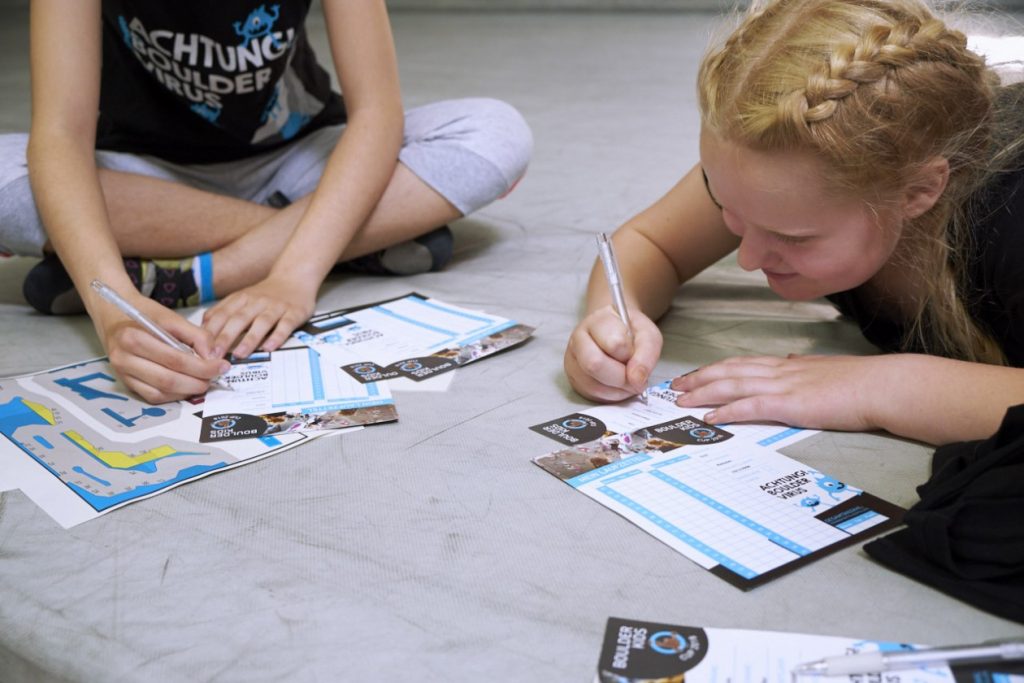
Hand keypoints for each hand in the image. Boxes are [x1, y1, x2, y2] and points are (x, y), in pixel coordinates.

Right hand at [97, 297, 228, 402]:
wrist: (114, 315)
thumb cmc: (145, 314)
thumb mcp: (172, 317)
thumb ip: (196, 335)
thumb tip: (213, 357)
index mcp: (133, 338)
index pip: (175, 359)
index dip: (202, 366)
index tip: (222, 365)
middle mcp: (123, 359)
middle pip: (168, 379)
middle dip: (197, 382)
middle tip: (214, 377)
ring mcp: (122, 374)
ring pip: (160, 393)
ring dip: (186, 391)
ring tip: (203, 382)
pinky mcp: (126, 383)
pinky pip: (152, 396)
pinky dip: (173, 396)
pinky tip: (186, 387)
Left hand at [202, 274, 316, 357]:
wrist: (295, 277)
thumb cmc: (266, 294)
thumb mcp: (241, 298)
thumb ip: (223, 312)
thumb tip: (202, 329)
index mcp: (241, 299)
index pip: (222, 315)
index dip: (210, 331)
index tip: (201, 348)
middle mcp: (257, 302)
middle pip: (239, 319)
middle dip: (225, 337)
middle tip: (215, 355)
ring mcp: (276, 307)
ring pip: (261, 323)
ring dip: (249, 339)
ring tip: (239, 354)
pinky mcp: (293, 313)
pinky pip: (285, 326)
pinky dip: (277, 337)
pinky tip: (269, 348)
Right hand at [564, 305, 661, 401]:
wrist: (615, 334)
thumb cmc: (630, 333)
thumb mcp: (647, 334)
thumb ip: (647, 353)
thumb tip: (636, 380)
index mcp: (597, 320)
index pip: (614, 343)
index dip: (629, 354)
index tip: (634, 353)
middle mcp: (578, 338)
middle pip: (594, 364)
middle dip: (621, 376)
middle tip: (634, 376)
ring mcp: (572, 360)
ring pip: (593, 383)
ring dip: (618, 388)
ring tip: (628, 379)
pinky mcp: (573, 379)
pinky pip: (592, 394)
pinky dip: (612, 394)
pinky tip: (618, 385)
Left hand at [672, 353, 884, 431]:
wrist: (882, 386)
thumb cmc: (862, 382)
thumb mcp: (826, 368)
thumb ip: (804, 367)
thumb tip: (790, 360)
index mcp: (788, 365)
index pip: (742, 363)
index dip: (716, 368)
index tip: (696, 374)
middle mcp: (780, 371)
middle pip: (729, 371)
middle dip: (699, 378)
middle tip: (675, 385)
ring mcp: (784, 386)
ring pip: (732, 385)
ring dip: (704, 392)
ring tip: (682, 399)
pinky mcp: (791, 404)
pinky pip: (750, 407)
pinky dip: (727, 411)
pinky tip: (710, 417)